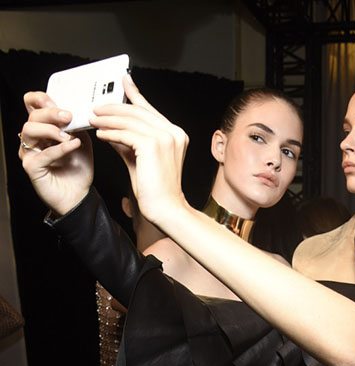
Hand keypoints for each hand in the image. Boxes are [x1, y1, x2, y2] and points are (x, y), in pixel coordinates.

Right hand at [19, 92, 92, 214]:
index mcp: (44, 128)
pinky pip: (42, 153)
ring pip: (29, 131)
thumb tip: (77, 111)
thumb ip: (77, 126)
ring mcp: (30, 152)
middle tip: (68, 116)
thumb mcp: (82, 141)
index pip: (32, 106)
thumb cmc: (77, 168)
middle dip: (50, 113)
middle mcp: (33, 138)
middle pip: (32, 116)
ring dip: (51, 129)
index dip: (38, 99)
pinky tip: (73, 145)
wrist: (79, 194)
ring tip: (70, 135)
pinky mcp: (32, 167)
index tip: (54, 99)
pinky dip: (59, 148)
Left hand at [91, 75, 188, 226]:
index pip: (150, 109)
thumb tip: (110, 129)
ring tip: (93, 120)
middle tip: (95, 108)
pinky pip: (125, 133)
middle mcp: (174, 133)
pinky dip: (110, 133)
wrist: (166, 209)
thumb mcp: (139, 160)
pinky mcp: (153, 146)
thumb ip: (128, 143)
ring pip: (130, 121)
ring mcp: (166, 138)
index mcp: (176, 134)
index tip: (123, 81)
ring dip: (108, 119)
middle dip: (114, 108)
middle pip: (138, 112)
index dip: (135, 94)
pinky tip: (100, 135)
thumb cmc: (155, 190)